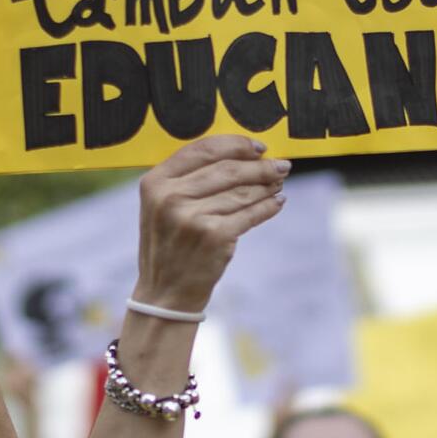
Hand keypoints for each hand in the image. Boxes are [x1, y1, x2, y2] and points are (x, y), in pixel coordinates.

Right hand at [132, 137, 287, 314]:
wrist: (165, 292)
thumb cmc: (170, 245)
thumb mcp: (163, 206)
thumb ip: (189, 179)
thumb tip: (242, 155)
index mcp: (155, 182)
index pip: (202, 149)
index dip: (235, 145)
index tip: (258, 147)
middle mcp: (170, 197)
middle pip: (227, 169)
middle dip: (259, 166)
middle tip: (281, 166)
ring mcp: (191, 217)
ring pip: (242, 192)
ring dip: (266, 186)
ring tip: (278, 183)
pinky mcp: (214, 236)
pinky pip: (250, 214)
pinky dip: (268, 207)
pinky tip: (277, 202)